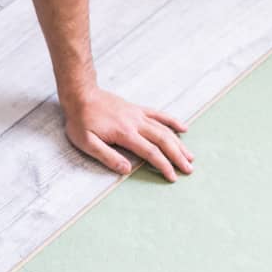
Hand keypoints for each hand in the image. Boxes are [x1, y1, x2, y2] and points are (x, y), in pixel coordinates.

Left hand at [62, 87, 193, 181]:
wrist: (80, 95)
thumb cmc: (80, 121)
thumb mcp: (87, 142)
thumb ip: (107, 156)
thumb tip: (127, 170)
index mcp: (125, 133)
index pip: (150, 152)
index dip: (163, 165)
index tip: (173, 177)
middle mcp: (136, 123)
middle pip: (163, 141)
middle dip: (178, 156)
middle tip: (189, 169)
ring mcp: (138, 115)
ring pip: (164, 129)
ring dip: (179, 143)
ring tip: (190, 156)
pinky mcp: (137, 109)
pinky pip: (159, 115)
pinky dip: (172, 121)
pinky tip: (184, 128)